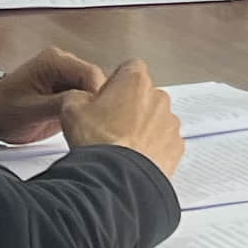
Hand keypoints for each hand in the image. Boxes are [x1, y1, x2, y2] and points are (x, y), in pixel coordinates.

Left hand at [0, 47, 101, 143]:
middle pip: (97, 83)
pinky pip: (87, 100)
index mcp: (54, 61)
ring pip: (95, 92)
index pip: (92, 74)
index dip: (97, 96)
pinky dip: (87, 112)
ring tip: (84, 126)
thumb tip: (88, 103)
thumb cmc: (2, 109)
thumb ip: (62, 104)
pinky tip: (80, 124)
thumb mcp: (33, 110)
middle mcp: (63, 64)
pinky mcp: (67, 91)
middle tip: (90, 124)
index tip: (94, 116)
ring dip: (92, 109)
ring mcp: (66, 77)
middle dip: (96, 104)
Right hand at [58, 60, 183, 176]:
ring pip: (156, 120)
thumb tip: (80, 99)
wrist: (117, 179)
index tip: (105, 97)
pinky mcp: (176, 148)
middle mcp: (158, 98)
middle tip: (109, 125)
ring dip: (142, 129)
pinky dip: (153, 149)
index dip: (115, 82)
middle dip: (130, 107)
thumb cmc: (98, 142)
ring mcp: (170, 124)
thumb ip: (78, 95)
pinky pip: (164, 143)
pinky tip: (134, 160)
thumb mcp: (71, 108)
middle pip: (144, 95)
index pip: (130, 68)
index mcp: (135, 81)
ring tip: (121, 147)